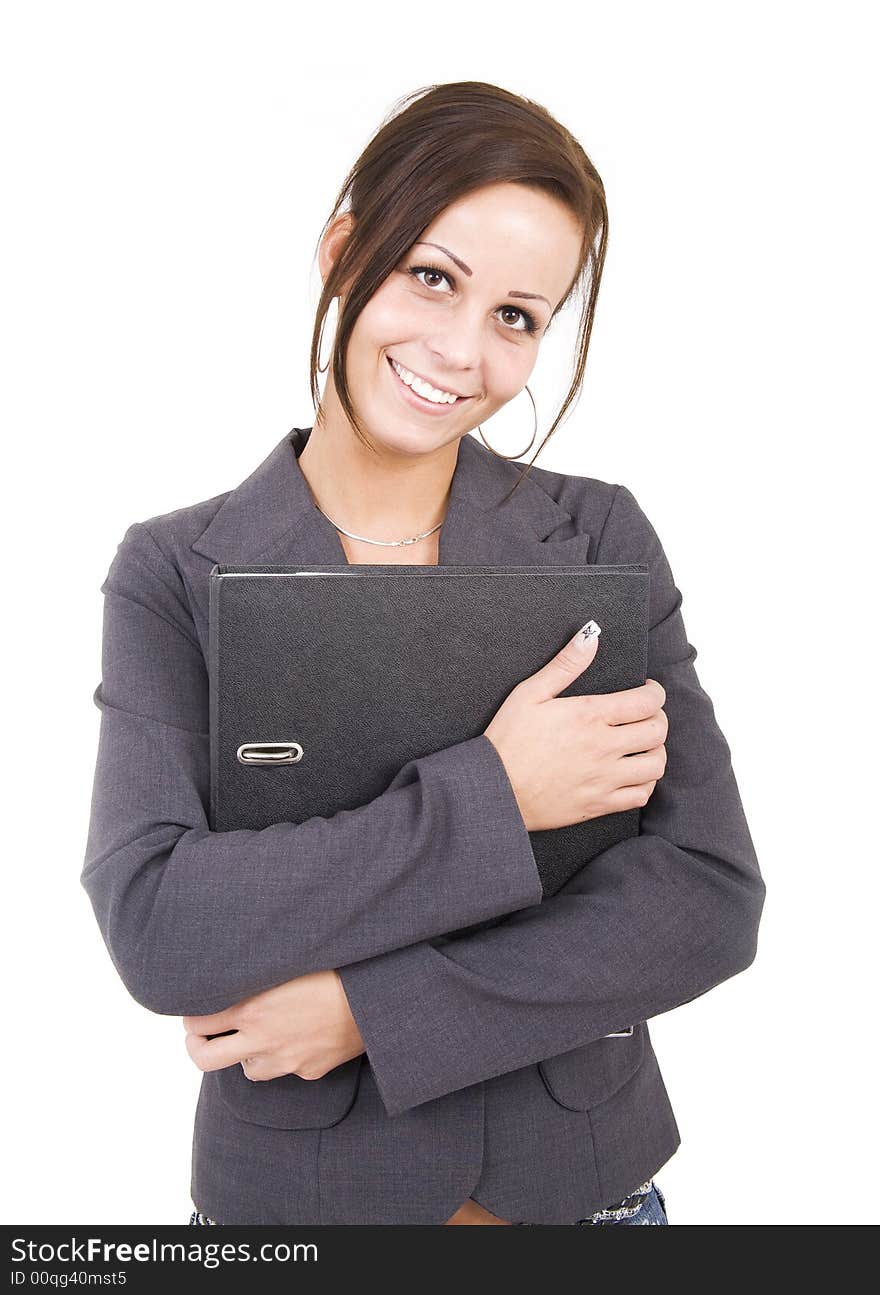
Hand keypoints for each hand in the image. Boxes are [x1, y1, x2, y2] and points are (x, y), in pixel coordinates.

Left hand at [182, 969, 365, 1081]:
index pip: (198, 1021)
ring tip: (255, 1035)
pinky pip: (285, 1070)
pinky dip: (283, 1058)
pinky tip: (295, 1038)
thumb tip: (233, 954)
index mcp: (253, 1006)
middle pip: (205, 1058)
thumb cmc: (335, 968)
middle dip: (197, 1046)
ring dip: (244, 1053)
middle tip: (201, 1035)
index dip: (191, 1017)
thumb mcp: (290, 958)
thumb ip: (258, 964)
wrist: (376, 999)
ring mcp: (285, 1060)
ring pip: (246, 1069)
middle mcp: (263, 1038)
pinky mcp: (308, 1071)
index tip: (194, 1011)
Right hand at [484, 620, 667, 831]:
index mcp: (589, 715)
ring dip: (655, 751)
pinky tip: (633, 775)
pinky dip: (645, 784)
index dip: (655, 692)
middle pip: (657, 731)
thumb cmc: (508, 739)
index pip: (647, 701)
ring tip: (642, 745)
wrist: (495, 789)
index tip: (647, 691)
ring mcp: (604, 778)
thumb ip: (565, 665)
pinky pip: (641, 796)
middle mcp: (604, 747)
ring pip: (655, 765)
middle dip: (658, 718)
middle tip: (646, 716)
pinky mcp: (599, 804)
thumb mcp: (529, 693)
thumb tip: (590, 636)